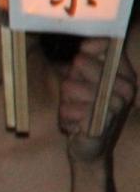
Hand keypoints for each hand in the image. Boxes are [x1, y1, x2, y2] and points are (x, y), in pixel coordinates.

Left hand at [59, 38, 135, 162]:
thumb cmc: (84, 111)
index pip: (106, 44)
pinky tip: (76, 125)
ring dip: (65, 102)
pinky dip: (65, 117)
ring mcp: (118, 103)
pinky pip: (68, 109)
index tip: (78, 62)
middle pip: (80, 62)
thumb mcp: (82, 82)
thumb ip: (84, 61)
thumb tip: (82, 43)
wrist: (89, 149)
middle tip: (77, 98)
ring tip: (77, 112)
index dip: (86, 49)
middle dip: (69, 81)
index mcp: (125, 74)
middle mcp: (126, 86)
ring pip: (69, 86)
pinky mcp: (104, 119)